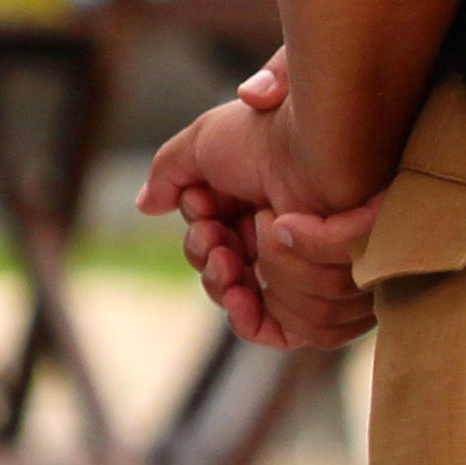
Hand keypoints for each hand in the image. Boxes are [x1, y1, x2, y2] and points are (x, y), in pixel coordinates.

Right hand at [141, 65, 382, 350]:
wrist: (317, 144)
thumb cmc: (264, 135)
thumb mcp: (203, 143)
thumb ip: (170, 173)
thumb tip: (146, 205)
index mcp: (252, 208)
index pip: (211, 249)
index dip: (199, 240)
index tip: (202, 211)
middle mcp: (277, 239)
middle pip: (224, 279)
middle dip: (208, 261)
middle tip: (216, 236)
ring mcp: (300, 265)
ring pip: (245, 303)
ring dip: (226, 281)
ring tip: (231, 255)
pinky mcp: (319, 290)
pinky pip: (278, 329)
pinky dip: (250, 316)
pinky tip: (240, 293)